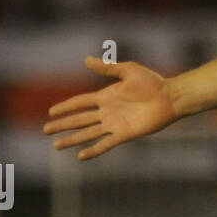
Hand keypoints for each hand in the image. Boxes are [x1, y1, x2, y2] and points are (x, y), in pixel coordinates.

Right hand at [44, 57, 178, 159]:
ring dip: (72, 139)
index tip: (51, 112)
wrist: (170, 97)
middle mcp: (107, 111)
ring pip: (88, 133)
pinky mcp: (124, 134)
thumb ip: (108, 67)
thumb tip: (86, 59)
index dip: (66, 107)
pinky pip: (105, 144)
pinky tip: (81, 156)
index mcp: (106, 96)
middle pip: (80, 119)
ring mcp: (115, 124)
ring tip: (56, 146)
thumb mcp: (128, 71)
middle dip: (63, 125)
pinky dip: (93, 150)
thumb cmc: (153, 82)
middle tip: (46, 129)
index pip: (80, 102)